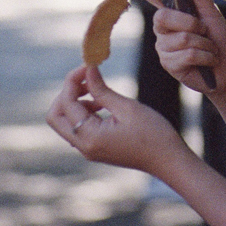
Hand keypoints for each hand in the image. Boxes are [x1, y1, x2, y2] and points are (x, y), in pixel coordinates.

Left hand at [46, 65, 185, 174]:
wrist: (168, 160)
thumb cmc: (153, 134)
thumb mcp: (126, 107)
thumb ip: (101, 89)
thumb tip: (87, 68)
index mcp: (90, 137)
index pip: (66, 103)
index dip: (73, 80)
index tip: (88, 65)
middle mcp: (83, 146)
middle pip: (56, 116)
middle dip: (67, 93)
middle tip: (87, 79)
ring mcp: (88, 150)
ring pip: (66, 122)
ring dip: (75, 102)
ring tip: (98, 91)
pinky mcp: (95, 149)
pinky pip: (78, 128)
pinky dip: (83, 112)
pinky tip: (102, 104)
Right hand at [135, 0, 225, 94]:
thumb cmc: (220, 40)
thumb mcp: (211, 13)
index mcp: (172, 12)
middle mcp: (163, 28)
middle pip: (163, 17)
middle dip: (191, 23)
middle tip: (204, 30)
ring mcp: (164, 47)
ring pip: (181, 38)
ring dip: (205, 44)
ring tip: (209, 49)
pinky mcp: (169, 65)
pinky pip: (187, 54)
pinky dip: (206, 56)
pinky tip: (208, 61)